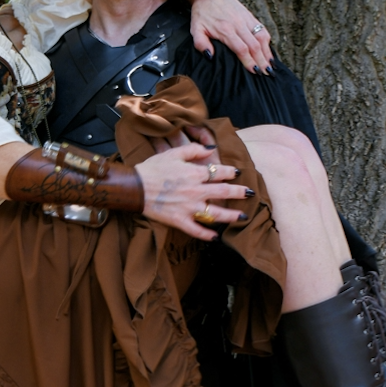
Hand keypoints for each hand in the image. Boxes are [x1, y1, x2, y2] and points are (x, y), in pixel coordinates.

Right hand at [136, 138, 250, 240]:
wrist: (134, 187)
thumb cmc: (152, 169)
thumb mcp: (173, 153)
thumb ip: (193, 150)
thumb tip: (210, 149)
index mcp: (194, 174)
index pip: (219, 172)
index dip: (231, 172)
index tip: (238, 173)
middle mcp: (195, 191)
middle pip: (223, 192)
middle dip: (239, 192)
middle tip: (250, 193)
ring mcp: (188, 208)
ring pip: (215, 214)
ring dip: (231, 216)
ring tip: (243, 217)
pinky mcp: (179, 221)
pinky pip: (196, 230)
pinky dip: (207, 235)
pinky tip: (216, 237)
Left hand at [189, 0, 272, 74]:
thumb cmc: (202, 13)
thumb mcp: (196, 29)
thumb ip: (201, 43)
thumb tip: (210, 56)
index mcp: (225, 30)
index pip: (241, 49)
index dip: (249, 61)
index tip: (254, 72)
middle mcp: (238, 24)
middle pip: (254, 46)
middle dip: (262, 61)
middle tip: (267, 74)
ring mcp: (246, 20)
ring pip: (262, 38)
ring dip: (267, 53)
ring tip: (271, 66)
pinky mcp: (250, 16)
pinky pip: (263, 30)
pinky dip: (268, 42)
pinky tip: (269, 52)